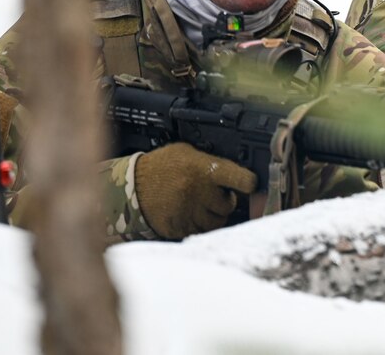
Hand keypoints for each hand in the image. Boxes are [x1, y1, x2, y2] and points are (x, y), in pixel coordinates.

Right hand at [134, 142, 257, 239]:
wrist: (131, 185)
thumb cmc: (162, 166)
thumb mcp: (188, 153)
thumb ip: (211, 163)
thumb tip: (235, 173)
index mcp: (205, 170)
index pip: (240, 178)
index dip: (249, 183)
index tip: (252, 185)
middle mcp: (200, 192)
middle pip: (229, 205)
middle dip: (225, 201)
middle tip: (215, 195)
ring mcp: (190, 212)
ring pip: (217, 222)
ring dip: (214, 216)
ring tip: (203, 206)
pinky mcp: (180, 228)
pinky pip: (200, 232)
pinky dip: (198, 225)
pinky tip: (190, 215)